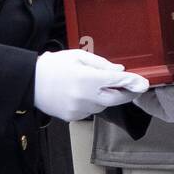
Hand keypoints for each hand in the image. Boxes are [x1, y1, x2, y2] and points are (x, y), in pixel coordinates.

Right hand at [34, 49, 149, 121]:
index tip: (144, 84)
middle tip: (134, 87)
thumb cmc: (53, 66)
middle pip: (115, 100)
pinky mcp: (73, 117)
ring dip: (105, 97)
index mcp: (86, 78)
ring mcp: (79, 109)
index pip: (117, 82)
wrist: (30, 82)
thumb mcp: (78, 56)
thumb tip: (119, 72)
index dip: (133, 83)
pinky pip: (90, 111)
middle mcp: (85, 97)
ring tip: (92, 84)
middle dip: (126, 94)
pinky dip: (92, 102)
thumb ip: (101, 64)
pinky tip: (80, 93)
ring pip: (102, 105)